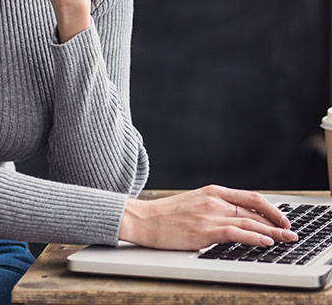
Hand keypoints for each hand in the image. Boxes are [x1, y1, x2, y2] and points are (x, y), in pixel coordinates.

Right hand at [119, 185, 297, 249]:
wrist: (143, 219)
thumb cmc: (166, 215)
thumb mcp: (194, 204)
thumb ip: (215, 208)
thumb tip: (237, 219)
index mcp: (212, 192)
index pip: (249, 197)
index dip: (270, 208)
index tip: (281, 218)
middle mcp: (214, 200)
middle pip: (254, 209)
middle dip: (276, 221)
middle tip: (290, 231)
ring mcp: (209, 215)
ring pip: (249, 222)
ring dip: (272, 231)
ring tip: (285, 238)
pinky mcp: (204, 231)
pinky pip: (236, 233)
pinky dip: (254, 237)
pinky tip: (265, 241)